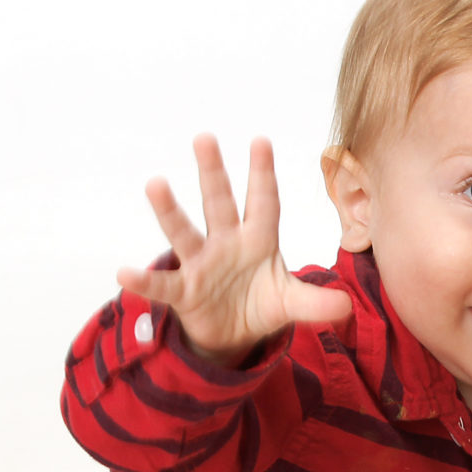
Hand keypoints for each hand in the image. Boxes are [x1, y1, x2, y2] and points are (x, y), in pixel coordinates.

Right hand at [116, 135, 351, 363]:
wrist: (232, 333)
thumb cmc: (260, 303)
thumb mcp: (291, 303)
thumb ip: (316, 303)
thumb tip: (348, 305)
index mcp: (258, 240)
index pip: (263, 203)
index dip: (262, 175)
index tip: (261, 140)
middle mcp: (226, 244)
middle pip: (220, 204)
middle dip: (213, 173)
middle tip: (204, 138)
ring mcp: (201, 265)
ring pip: (185, 233)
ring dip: (170, 211)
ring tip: (155, 183)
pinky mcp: (184, 292)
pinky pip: (162, 285)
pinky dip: (144, 281)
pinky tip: (124, 272)